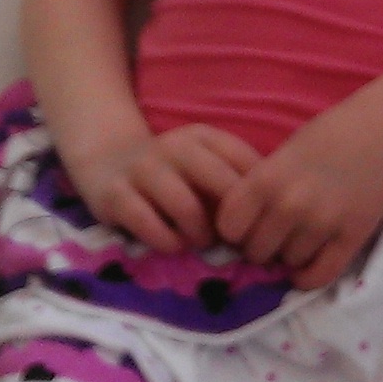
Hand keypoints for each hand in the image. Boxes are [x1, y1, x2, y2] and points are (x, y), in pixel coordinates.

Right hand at [69, 124, 258, 254]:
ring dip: (201, 234)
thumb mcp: (204, 162)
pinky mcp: (116, 195)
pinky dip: (168, 242)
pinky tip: (174, 245)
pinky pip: (149, 225)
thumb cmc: (172, 172)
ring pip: (186, 207)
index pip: (246, 163)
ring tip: (202, 242)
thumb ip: (236, 178)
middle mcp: (174, 146)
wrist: (108, 162)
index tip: (258, 220)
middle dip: (234, 220)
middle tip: (234, 239)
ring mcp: (143, 169)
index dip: (257, 198)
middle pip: (222, 184)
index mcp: (203, 136)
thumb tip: (274, 213)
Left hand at [215, 101, 382, 289]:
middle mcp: (290, 205)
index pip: (229, 228)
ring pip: (288, 263)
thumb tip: (240, 228)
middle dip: (262, 246)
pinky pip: (319, 275)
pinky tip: (308, 263)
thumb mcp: (283, 153)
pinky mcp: (352, 237)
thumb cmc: (330, 134)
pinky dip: (308, 276)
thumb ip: (261, 188)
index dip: (234, 230)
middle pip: (256, 252)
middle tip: (275, 235)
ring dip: (290, 255)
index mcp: (266, 179)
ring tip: (301, 237)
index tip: (246, 226)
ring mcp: (322, 224)